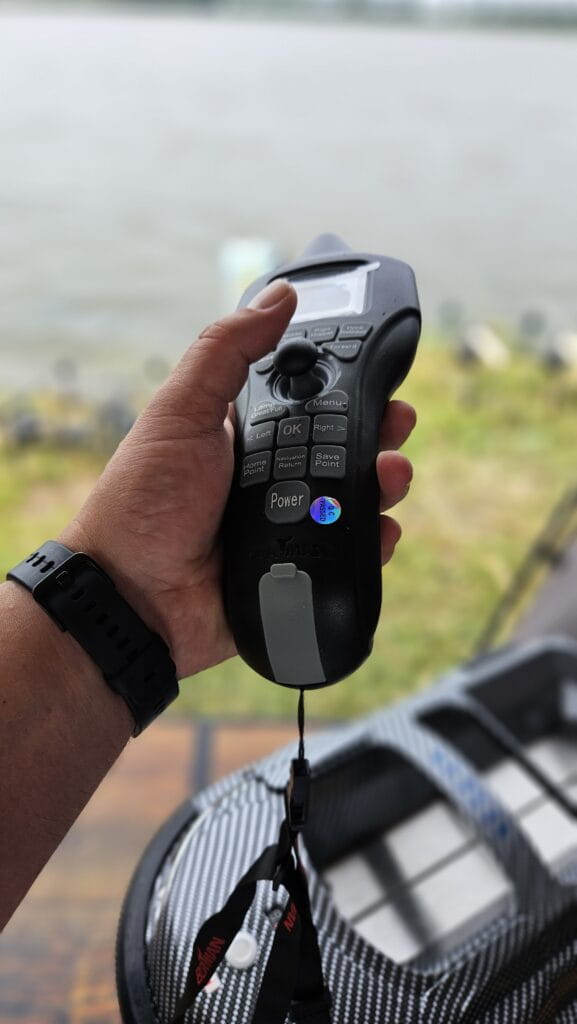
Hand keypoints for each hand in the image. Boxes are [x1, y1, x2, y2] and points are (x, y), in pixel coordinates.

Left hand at [60, 280, 414, 679]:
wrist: (134, 599)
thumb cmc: (144, 502)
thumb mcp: (180, 412)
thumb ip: (226, 351)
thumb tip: (278, 296)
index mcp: (246, 435)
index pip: (311, 402)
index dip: (348, 388)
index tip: (379, 376)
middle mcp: (272, 477)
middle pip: (344, 449)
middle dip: (379, 434)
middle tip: (397, 426)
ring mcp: (290, 525)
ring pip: (356, 499)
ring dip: (384, 483)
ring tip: (390, 477)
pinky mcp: (301, 569)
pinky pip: (351, 552)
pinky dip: (374, 542)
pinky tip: (381, 531)